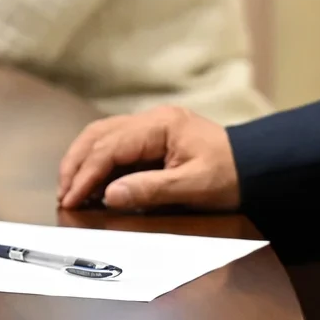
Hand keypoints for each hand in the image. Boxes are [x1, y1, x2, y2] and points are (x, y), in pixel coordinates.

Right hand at [56, 105, 237, 210]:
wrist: (256, 167)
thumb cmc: (230, 176)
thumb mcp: (194, 186)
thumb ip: (150, 190)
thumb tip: (108, 195)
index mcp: (162, 125)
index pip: (110, 146)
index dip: (86, 173)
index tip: (70, 199)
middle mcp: (153, 120)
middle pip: (98, 134)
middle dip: (75, 163)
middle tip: (63, 195)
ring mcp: (152, 127)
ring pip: (102, 136)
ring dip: (82, 161)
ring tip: (71, 191)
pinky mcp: (153, 140)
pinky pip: (116, 147)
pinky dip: (98, 164)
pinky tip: (92, 186)